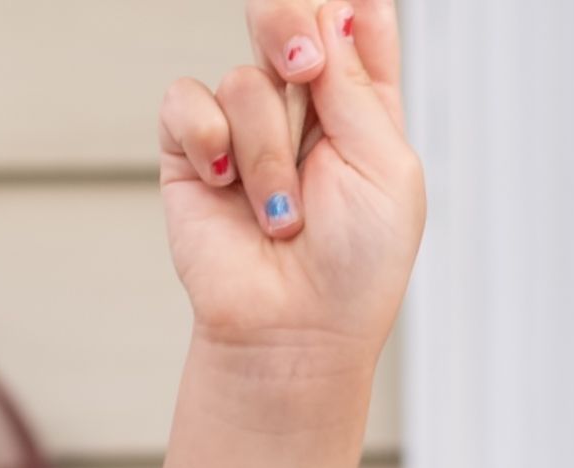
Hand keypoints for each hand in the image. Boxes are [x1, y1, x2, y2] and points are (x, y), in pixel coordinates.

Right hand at [157, 1, 417, 360]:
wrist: (293, 330)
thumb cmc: (355, 268)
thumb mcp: (385, 170)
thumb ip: (357, 87)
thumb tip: (334, 12)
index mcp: (364, 107)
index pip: (355, 25)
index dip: (347, 7)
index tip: (346, 2)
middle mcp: (306, 108)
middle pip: (290, 19)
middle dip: (290, 31)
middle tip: (302, 70)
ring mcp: (246, 125)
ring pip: (246, 79)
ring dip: (268, 152)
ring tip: (284, 213)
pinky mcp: (193, 147)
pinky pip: (187, 101)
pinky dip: (211, 143)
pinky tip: (227, 187)